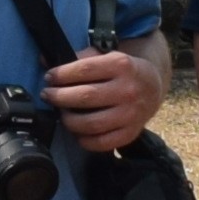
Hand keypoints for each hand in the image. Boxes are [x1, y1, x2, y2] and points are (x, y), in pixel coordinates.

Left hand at [44, 45, 161, 155]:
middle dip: (59, 97)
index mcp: (121, 65)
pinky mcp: (131, 133)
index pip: (84, 70)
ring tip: (62, 114)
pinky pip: (102, 143)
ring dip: (69, 120)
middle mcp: (128, 90)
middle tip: (48, 96)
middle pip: (85, 97)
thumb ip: (80, 58)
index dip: (61, 75)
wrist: (153, 87)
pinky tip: (78, 132)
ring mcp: (131, 114)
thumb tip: (45, 60)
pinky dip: (85, 140)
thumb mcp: (107, 56)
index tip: (49, 78)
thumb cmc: (122, 71)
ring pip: (91, 123)